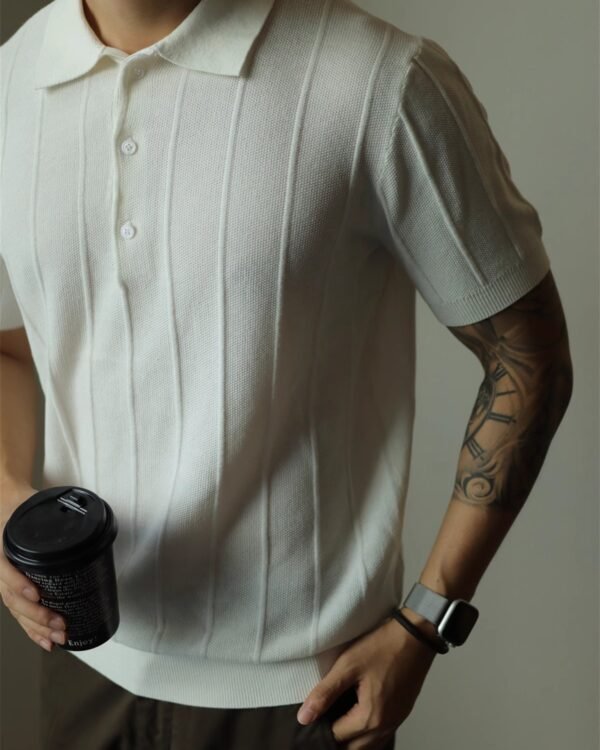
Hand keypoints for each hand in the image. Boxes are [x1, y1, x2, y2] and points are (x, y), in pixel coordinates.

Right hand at [0, 483, 67, 651]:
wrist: (7, 507)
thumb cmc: (23, 508)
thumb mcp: (33, 507)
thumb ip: (53, 516)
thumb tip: (86, 521)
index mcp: (4, 547)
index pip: (4, 569)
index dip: (17, 583)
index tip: (35, 593)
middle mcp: (1, 566)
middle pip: (13, 598)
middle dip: (36, 615)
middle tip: (60, 624)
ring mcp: (5, 580)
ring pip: (16, 610)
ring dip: (36, 627)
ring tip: (57, 638)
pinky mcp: (12, 588)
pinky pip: (19, 613)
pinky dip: (31, 630)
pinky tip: (46, 641)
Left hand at [296, 615, 436, 748]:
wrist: (416, 635)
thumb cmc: (383, 646)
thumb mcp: (348, 665)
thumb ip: (325, 693)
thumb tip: (304, 717)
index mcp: (371, 717)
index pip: (337, 737)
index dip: (320, 728)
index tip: (311, 715)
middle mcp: (386, 725)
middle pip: (354, 747)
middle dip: (336, 737)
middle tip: (321, 720)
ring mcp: (397, 720)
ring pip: (369, 744)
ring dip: (352, 738)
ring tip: (337, 719)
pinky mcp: (402, 712)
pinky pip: (381, 733)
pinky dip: (367, 732)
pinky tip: (357, 715)